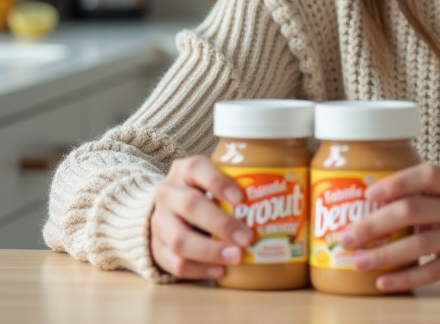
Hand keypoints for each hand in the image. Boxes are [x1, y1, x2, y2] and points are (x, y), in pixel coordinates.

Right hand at [148, 155, 253, 279]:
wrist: (166, 211)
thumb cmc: (202, 194)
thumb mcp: (213, 181)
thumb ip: (237, 187)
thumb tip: (284, 203)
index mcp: (184, 170)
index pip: (197, 168)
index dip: (219, 183)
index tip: (241, 198)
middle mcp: (168, 193)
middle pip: (190, 206)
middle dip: (221, 224)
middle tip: (247, 238)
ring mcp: (159, 221)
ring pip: (179, 239)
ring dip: (210, 251)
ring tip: (236, 258)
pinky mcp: (156, 248)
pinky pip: (174, 263)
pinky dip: (198, 270)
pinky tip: (219, 271)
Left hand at [334, 162, 439, 292]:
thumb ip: (418, 193)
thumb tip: (360, 201)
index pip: (427, 175)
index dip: (396, 182)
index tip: (367, 193)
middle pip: (413, 210)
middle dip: (374, 224)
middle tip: (346, 236)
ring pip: (419, 244)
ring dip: (383, 254)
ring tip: (358, 261)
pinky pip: (431, 272)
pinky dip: (404, 278)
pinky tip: (382, 282)